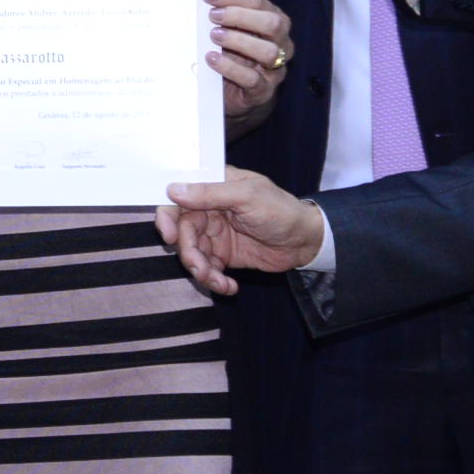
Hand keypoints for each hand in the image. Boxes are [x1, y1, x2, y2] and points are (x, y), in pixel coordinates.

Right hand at [156, 168, 327, 296]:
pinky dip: (214, 280)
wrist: (306, 242)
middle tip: (200, 269)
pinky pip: (208, 268)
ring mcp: (215, 233)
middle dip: (189, 254)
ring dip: (201, 271)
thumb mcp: (247, 197)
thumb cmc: (281, 210)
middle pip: (182, 232)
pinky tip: (229, 286)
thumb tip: (174, 190)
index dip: (167, 217)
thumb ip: (210, 193)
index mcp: (213, 187)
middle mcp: (209, 209)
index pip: (178, 198)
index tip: (169, 237)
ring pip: (193, 253)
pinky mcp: (223, 255)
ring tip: (219, 282)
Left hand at [206, 0, 293, 125]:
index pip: (259, 3)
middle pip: (273, 24)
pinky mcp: (264, 91)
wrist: (232, 94)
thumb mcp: (229, 32)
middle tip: (213, 16)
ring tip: (214, 36)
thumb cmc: (231, 55)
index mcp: (274, 22)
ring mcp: (276, 69)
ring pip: (269, 52)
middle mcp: (282, 44)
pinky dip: (231, 67)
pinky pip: (253, 79)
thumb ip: (222, 16)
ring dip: (239, 41)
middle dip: (241, 16)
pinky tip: (213, 59)